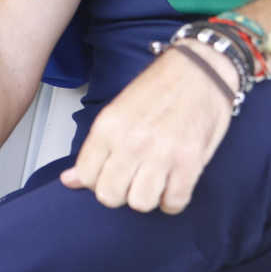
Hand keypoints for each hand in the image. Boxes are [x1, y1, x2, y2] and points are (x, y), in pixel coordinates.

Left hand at [60, 40, 234, 213]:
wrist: (201, 68)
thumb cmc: (161, 86)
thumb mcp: (118, 111)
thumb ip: (96, 149)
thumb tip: (69, 180)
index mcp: (109, 125)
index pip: (87, 176)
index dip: (98, 180)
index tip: (112, 172)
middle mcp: (132, 140)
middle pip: (110, 196)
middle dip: (121, 192)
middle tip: (133, 178)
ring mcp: (162, 152)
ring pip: (140, 203)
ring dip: (148, 197)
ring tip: (155, 181)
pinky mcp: (190, 160)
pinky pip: (173, 202)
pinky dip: (173, 201)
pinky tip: (173, 185)